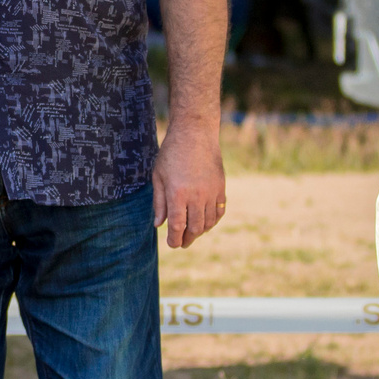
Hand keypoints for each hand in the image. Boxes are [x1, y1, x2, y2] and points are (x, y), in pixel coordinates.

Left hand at [151, 122, 225, 249]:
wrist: (195, 134)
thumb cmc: (172, 153)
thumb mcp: (158, 176)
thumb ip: (159, 202)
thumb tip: (159, 224)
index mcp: (177, 194)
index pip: (177, 226)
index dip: (174, 239)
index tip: (172, 244)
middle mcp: (196, 196)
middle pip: (194, 228)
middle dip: (187, 239)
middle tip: (182, 243)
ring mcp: (211, 192)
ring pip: (208, 222)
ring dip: (200, 231)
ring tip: (192, 233)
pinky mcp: (221, 187)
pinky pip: (219, 211)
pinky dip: (212, 221)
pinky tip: (205, 222)